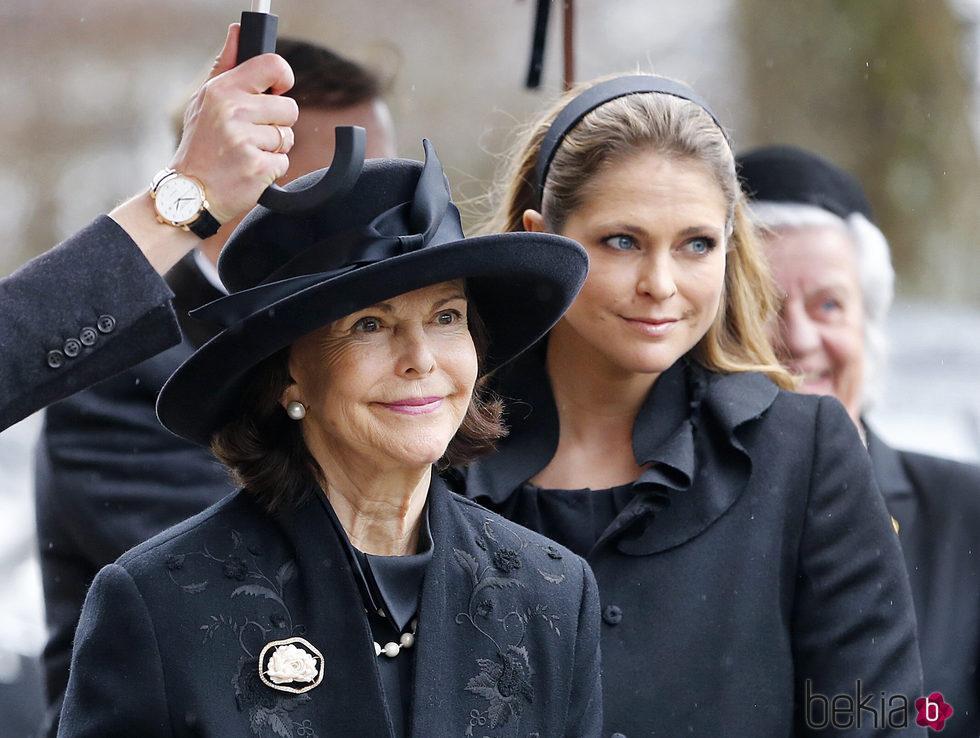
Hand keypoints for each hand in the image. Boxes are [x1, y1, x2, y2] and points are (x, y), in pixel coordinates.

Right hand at [168, 24, 297, 222]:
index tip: (279, 88)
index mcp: (223, 90)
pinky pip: (284, 162)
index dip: (284, 77)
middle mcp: (234, 112)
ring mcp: (246, 141)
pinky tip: (248, 169)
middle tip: (253, 133)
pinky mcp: (258, 168)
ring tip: (246, 152)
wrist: (189, 192)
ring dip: (274, 148)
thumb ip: (226, 65)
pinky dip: (271, 169)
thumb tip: (239, 30)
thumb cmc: (200, 144)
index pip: (273, 66)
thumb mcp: (204, 99)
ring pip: (287, 137)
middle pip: (289, 108)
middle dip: (278, 123)